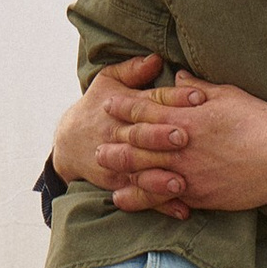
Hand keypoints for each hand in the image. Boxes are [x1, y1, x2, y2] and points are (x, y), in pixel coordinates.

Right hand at [53, 55, 177, 200]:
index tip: (198, 98)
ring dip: (159, 177)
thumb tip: (156, 58)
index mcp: (124, 106)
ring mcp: (118, 160)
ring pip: (139, 169)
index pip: (151, 100)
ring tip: (181, 182)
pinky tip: (181, 209)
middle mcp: (120, 133)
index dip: (174, 98)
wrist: (68, 141)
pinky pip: (140, 195)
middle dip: (160, 136)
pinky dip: (160, 203)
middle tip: (184, 136)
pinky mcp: (118, 183)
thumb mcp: (109, 80)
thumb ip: (134, 70)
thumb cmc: (97, 105)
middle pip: (141, 134)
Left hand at [98, 76, 266, 214]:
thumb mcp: (231, 95)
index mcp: (189, 117)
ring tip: (102, 167)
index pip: (148, 108)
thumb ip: (200, 87)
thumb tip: (178, 75)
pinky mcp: (197, 195)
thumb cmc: (262, 124)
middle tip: (95, 141)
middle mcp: (183, 145)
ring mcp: (188, 172)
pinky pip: (161, 197)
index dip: (125, 105)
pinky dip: (140, 198)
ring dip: (120, 168)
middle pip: (138, 141)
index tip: (109, 104)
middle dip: (115, 139)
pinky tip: (124, 199)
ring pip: (143, 171)